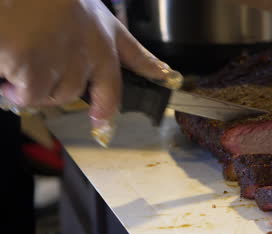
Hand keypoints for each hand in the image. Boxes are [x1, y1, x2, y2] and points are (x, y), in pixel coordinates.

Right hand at [0, 0, 175, 128]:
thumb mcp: (72, 5)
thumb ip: (80, 34)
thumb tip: (69, 61)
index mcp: (102, 28)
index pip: (134, 52)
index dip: (151, 67)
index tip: (166, 76)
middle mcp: (94, 50)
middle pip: (87, 92)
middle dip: (66, 92)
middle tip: (46, 77)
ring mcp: (69, 64)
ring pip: (56, 96)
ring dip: (33, 85)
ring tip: (17, 55)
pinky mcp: (40, 73)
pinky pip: (28, 95)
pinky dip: (12, 87)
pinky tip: (7, 62)